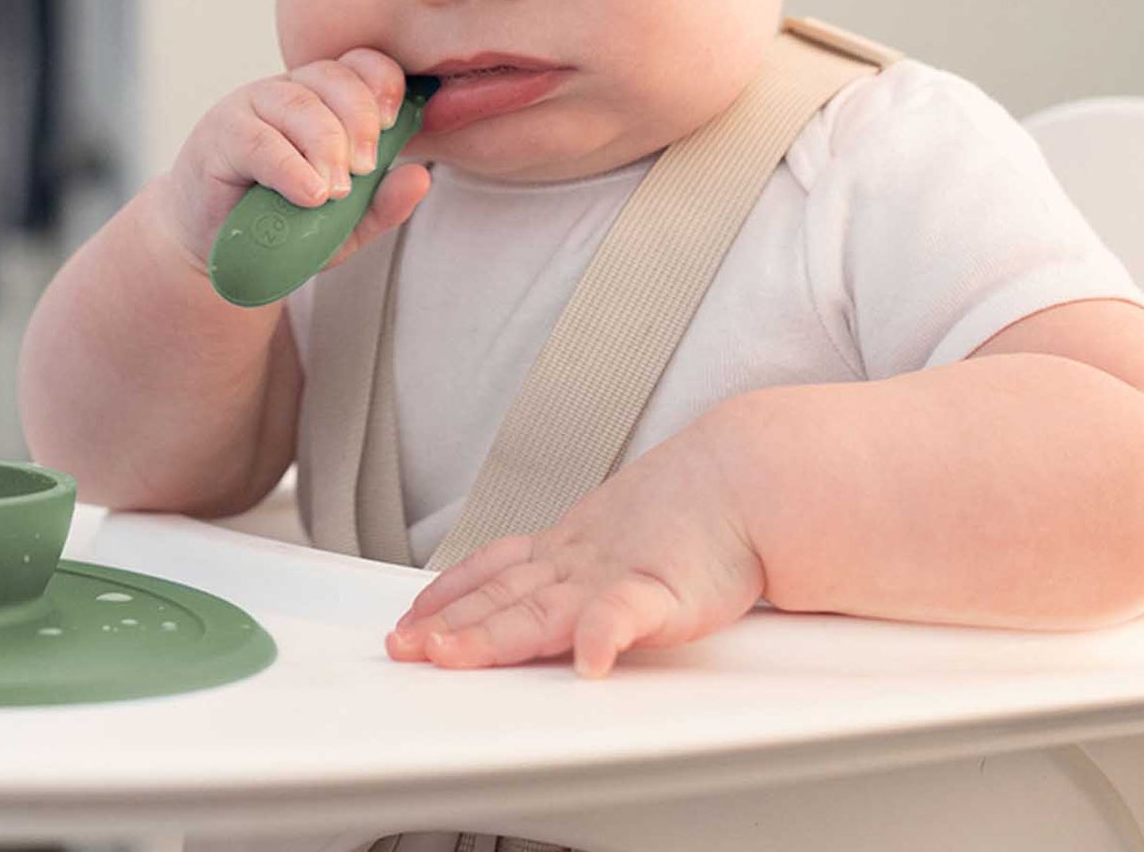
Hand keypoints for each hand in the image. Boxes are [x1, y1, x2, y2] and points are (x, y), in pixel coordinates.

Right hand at [151, 47, 433, 276]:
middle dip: (360, 121)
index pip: (360, 64)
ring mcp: (252, 106)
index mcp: (324, 99)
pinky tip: (309, 193)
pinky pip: (260, 139)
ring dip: (327, 146)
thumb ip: (382, 203)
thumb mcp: (344, 223)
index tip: (394, 124)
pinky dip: (289, 166)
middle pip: (334, 78)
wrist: (218, 250)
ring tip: (336, 191)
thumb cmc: (282, 224)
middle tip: (365, 169)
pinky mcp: (220, 134)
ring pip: (299, 104)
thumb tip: (420, 177)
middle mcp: (289, 91)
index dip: (383, 83)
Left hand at [384, 411, 765, 677]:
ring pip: (539, 609)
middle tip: (402, 646)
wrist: (741, 480)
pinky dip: (600, 637)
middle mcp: (578, 563)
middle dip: (447, 624)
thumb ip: (581, 572)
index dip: (446, 594)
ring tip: (448, 653)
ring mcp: (613, 577)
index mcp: (567, 551)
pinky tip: (585, 663)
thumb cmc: (688, 517)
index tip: (409, 618)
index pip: (492, 572)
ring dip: (490, 634)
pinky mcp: (661, 592)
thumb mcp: (618, 538)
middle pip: (500, 597)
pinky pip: (624, 617)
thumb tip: (544, 597)